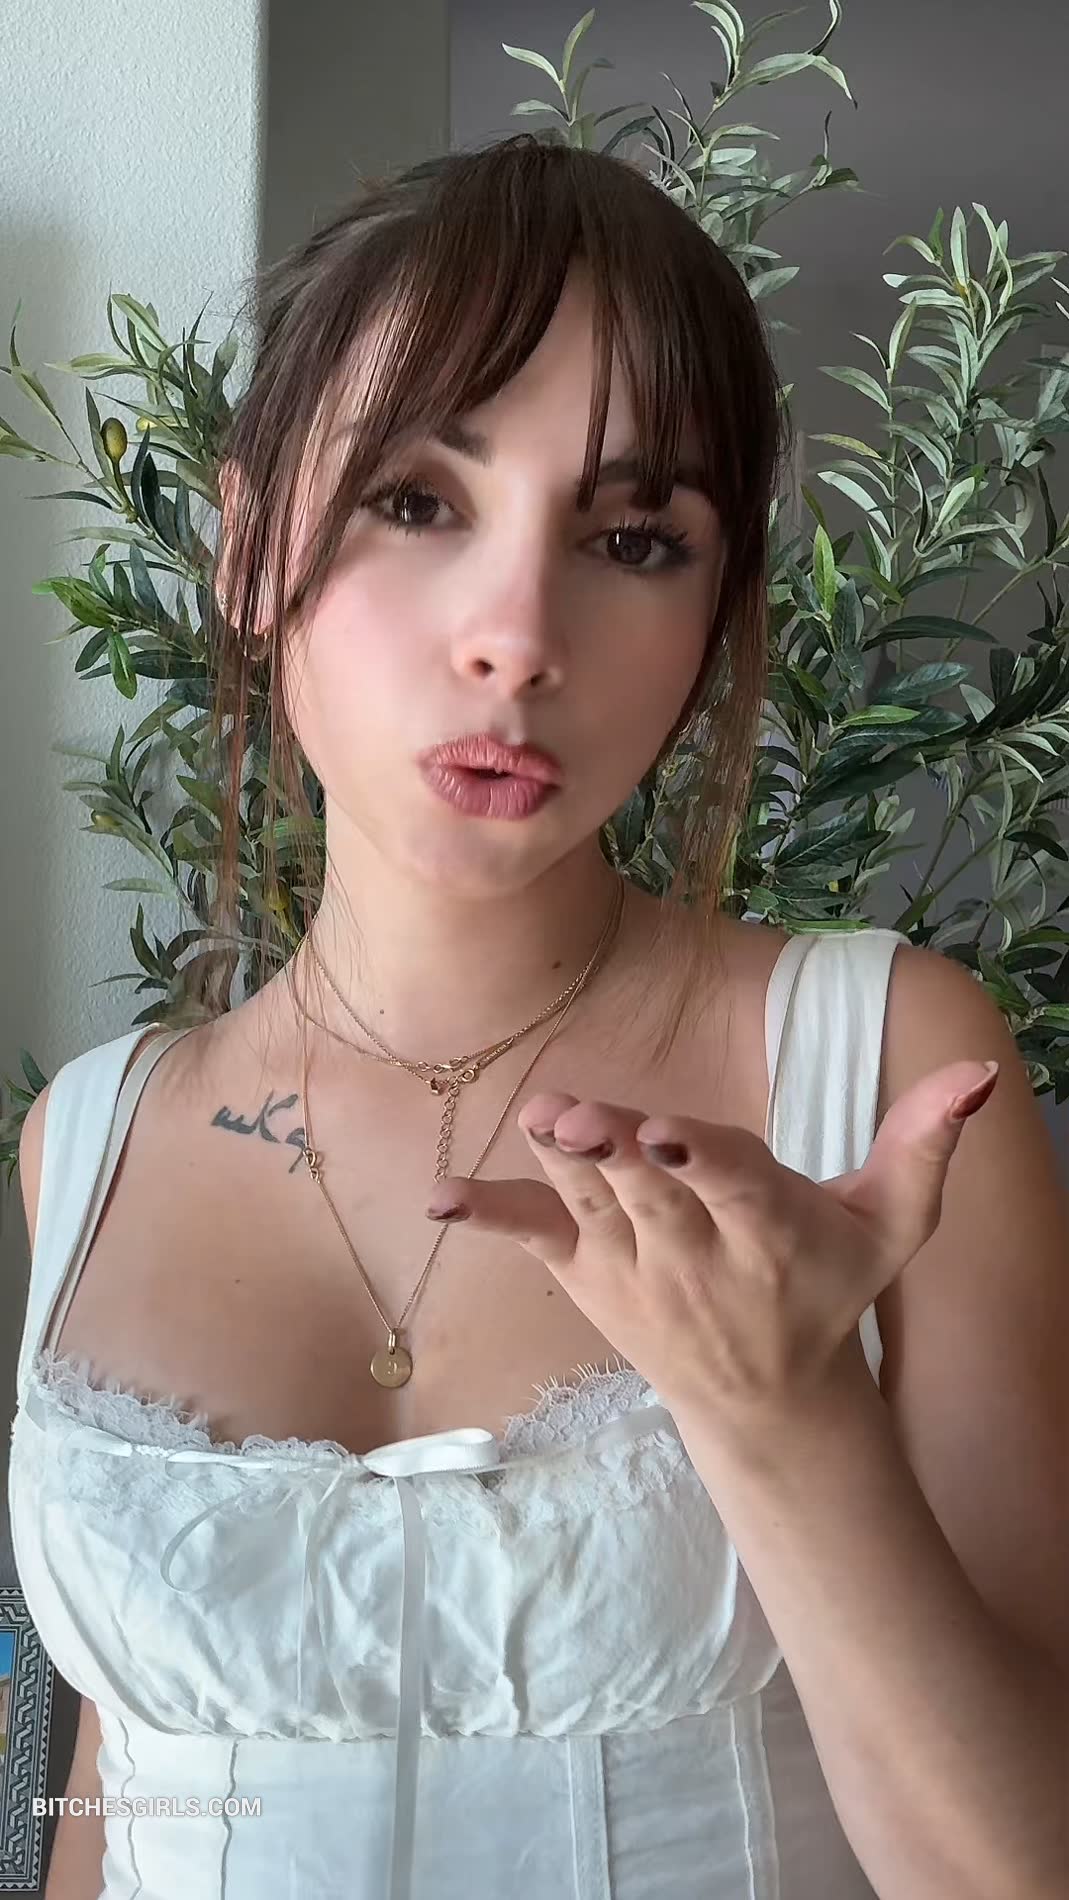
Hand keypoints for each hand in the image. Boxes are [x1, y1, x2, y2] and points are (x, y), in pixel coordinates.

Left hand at [424, 1058, 999, 1429]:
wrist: (767, 1400)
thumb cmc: (831, 1290)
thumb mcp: (894, 1225)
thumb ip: (928, 1144)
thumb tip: (985, 1068)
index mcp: (768, 1230)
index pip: (731, 1186)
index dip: (700, 1157)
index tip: (669, 1130)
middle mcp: (694, 1253)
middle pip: (648, 1192)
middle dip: (616, 1155)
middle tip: (583, 1116)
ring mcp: (632, 1269)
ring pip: (588, 1205)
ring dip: (557, 1168)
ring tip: (539, 1123)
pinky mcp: (587, 1277)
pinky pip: (532, 1242)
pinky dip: (486, 1218)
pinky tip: (437, 1200)